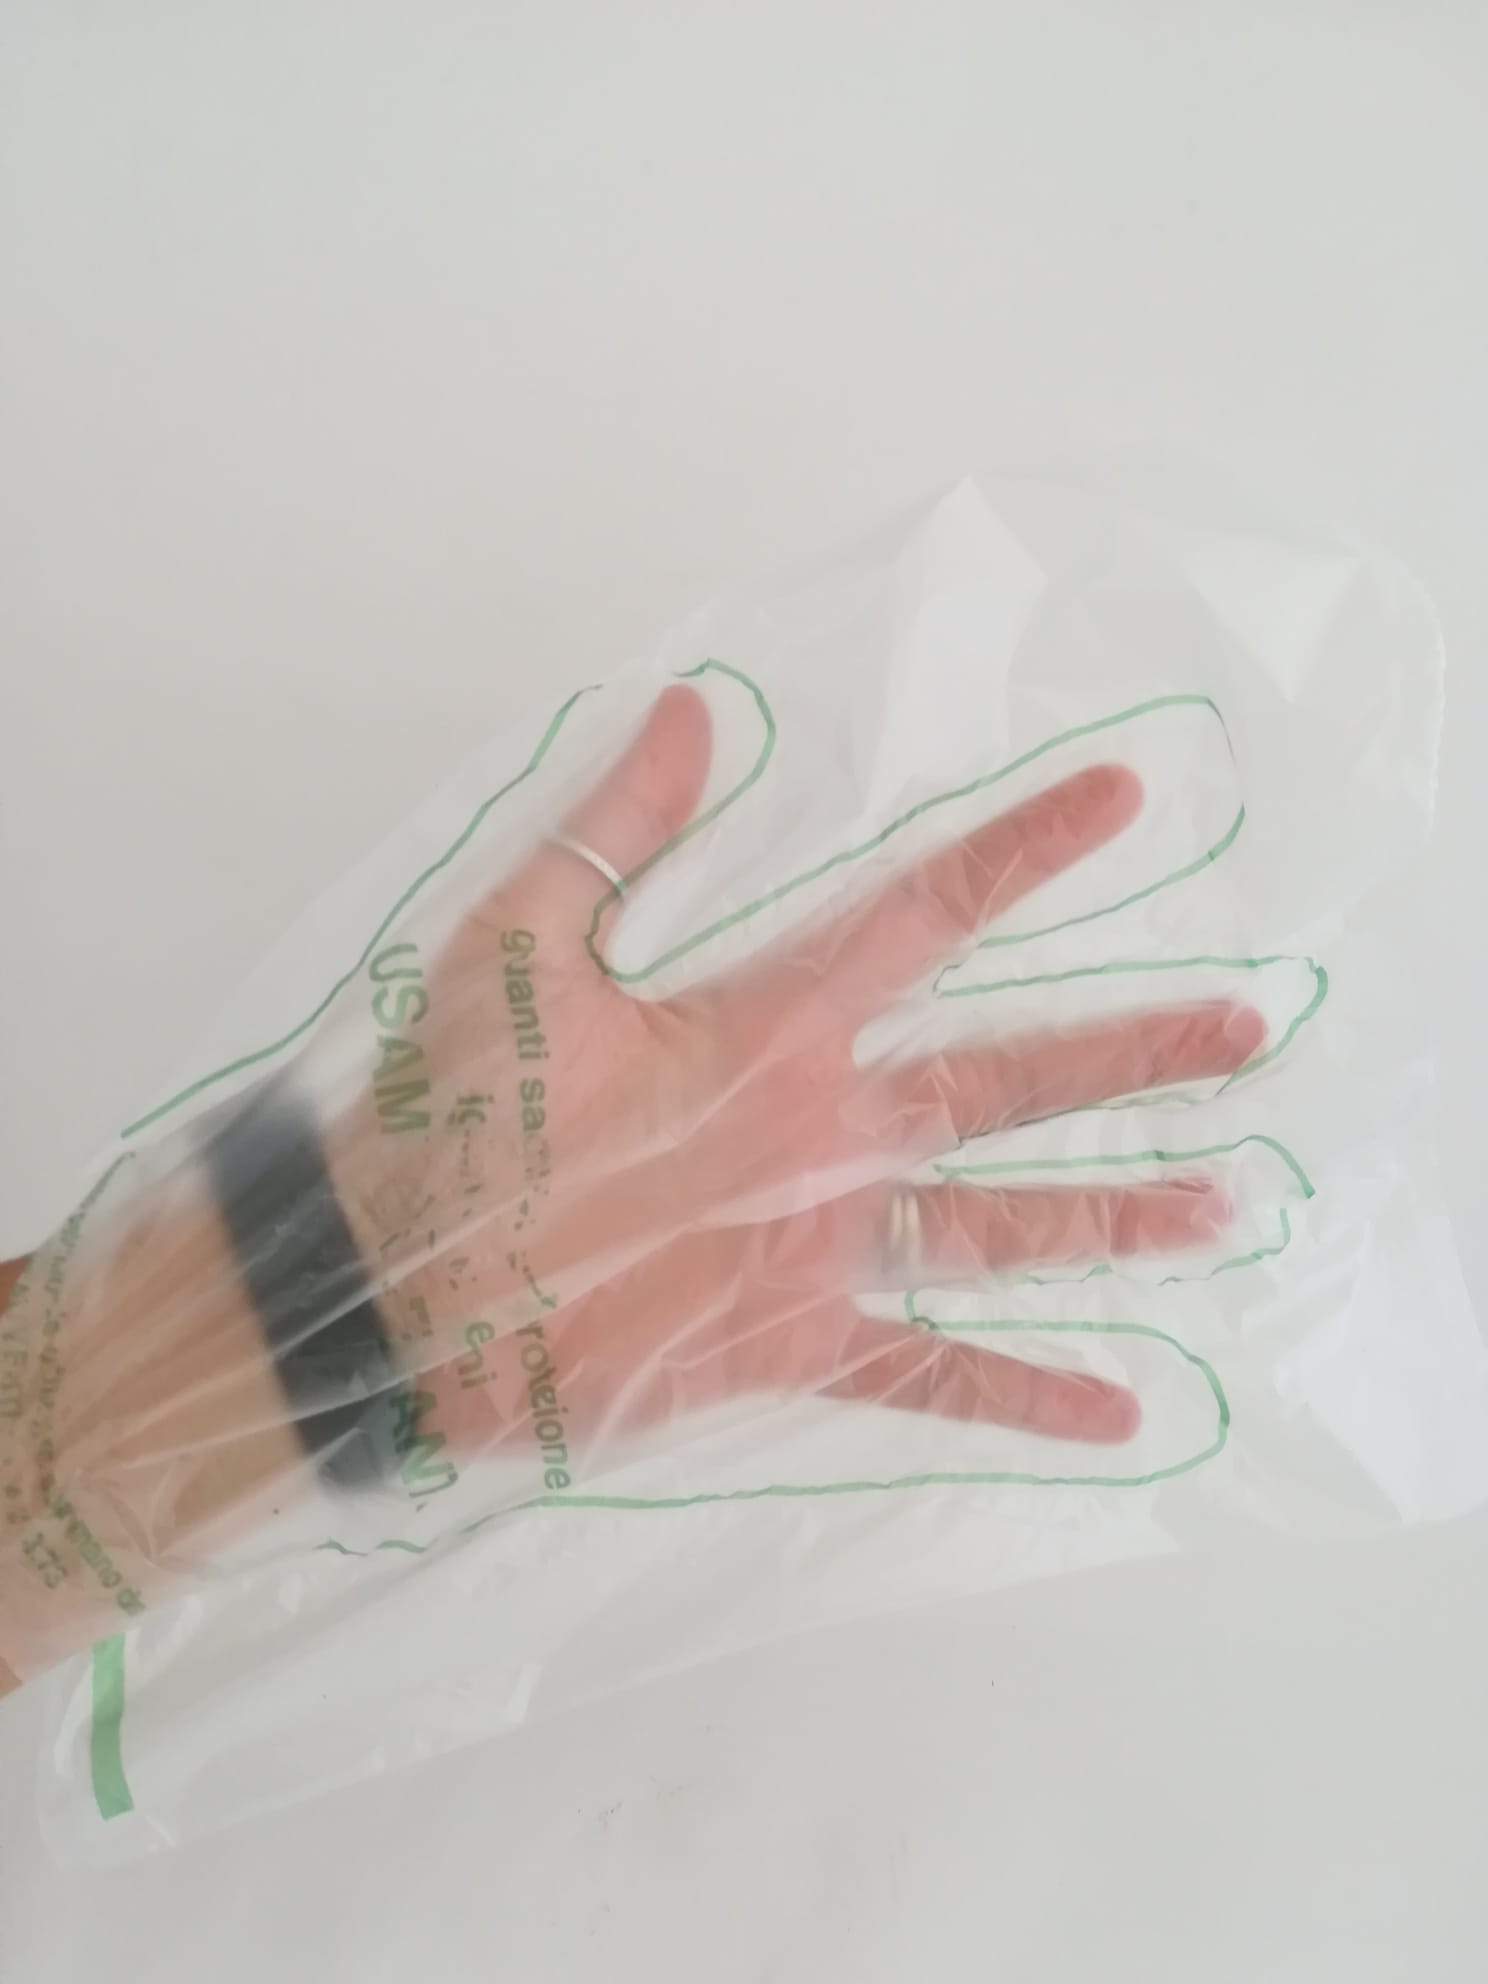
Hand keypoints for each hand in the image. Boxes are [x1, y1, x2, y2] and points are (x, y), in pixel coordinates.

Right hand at [324, 686, 1260, 1475]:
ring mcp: (820, 1250)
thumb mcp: (516, 940)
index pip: (925, 910)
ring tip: (1219, 1210)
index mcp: (769, 1029)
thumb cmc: (455, 1112)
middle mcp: (825, 1136)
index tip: (1119, 798)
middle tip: (1246, 1038)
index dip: (1027, 846)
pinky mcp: (790, 1345)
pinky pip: (927, 1375)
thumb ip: (618, 825)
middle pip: (1010, 1082)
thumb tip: (692, 709)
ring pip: (1001, 1228)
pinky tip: (1116, 1416)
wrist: (396, 1288)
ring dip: (1116, 1215)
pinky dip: (1022, 1399)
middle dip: (1134, 1053)